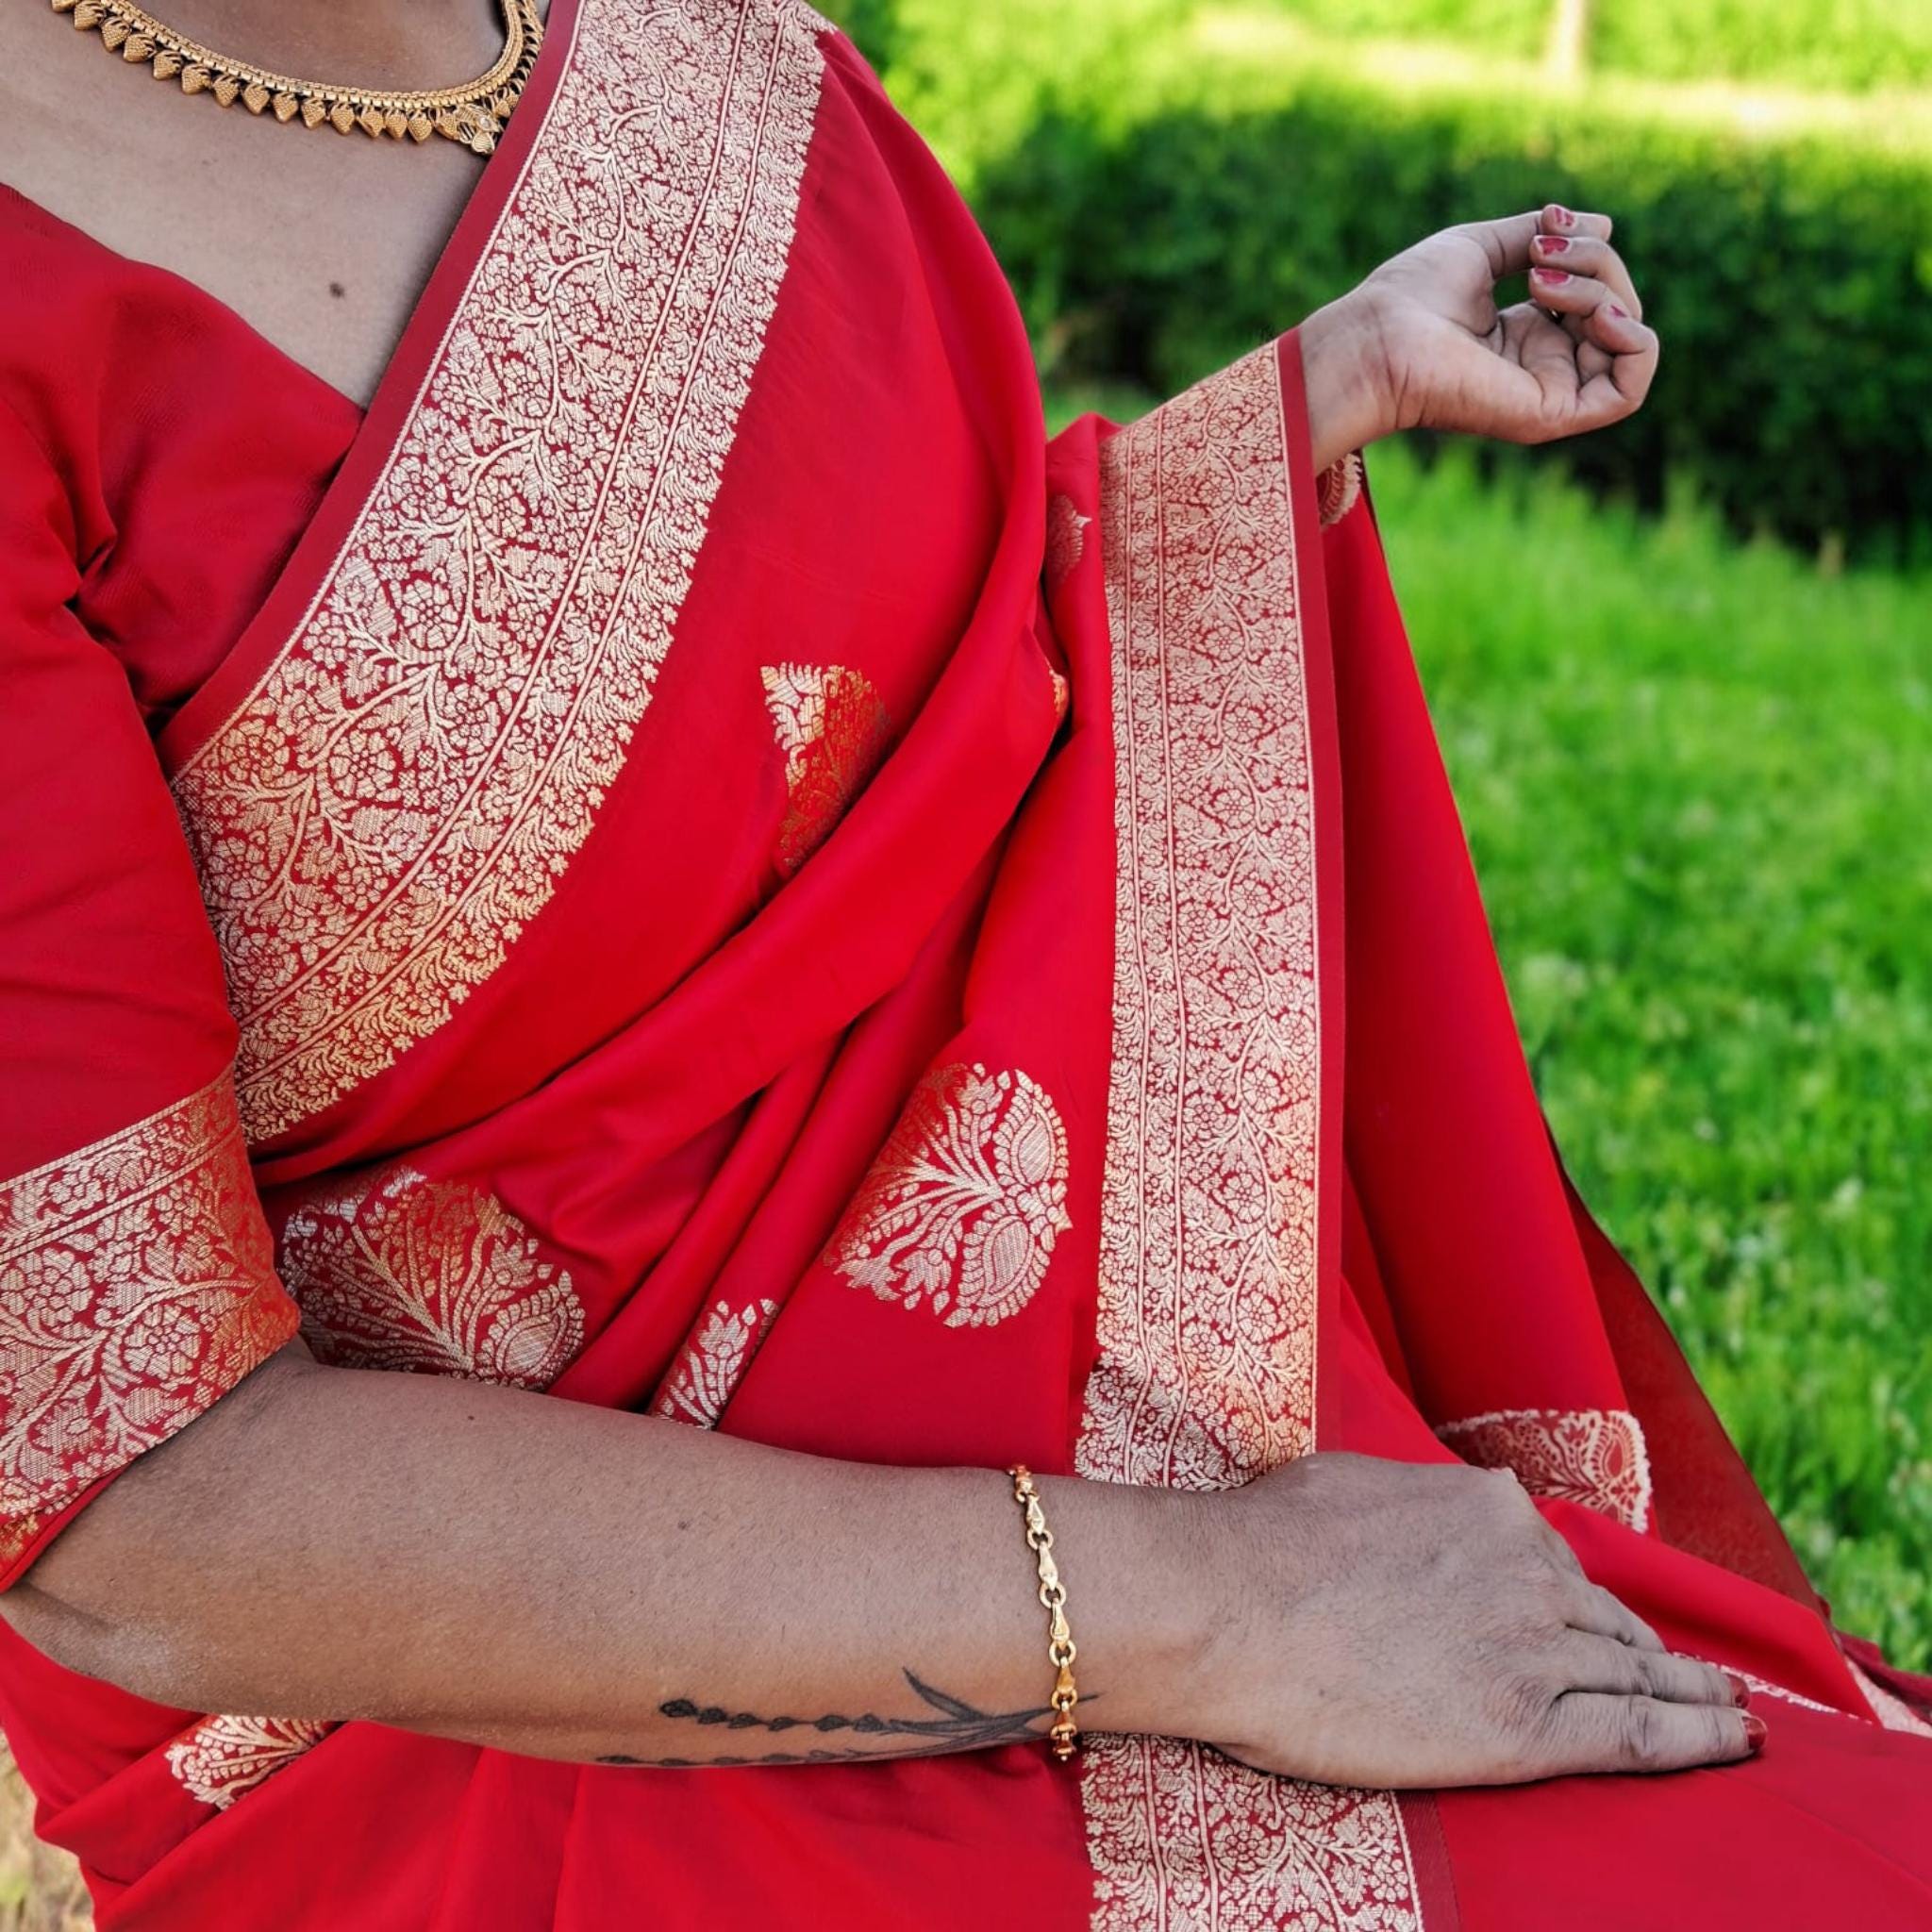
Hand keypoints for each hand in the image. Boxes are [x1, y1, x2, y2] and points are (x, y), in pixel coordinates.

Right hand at [1182, 1452, 1759, 1786]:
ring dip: (1698, 1696)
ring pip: (1641, 1675)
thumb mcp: (1350, 1487)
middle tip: (1700, 1678)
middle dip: (1655, 1651)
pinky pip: (1640, 1735)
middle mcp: (1527, 1568)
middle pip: (1609, 1620)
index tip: (1606, 1623)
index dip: (1588, 1601)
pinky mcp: (1526, 1728)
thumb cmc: (1262, 1544)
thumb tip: (1414, 1520)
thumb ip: (1411, 1508)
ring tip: (1737, 1715)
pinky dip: (1699, 1739)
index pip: (1558, 1562)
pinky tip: (1736, 1743)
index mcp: (1486, 1508)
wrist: (1228, 1605)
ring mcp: (1534, 1647)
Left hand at [1300, 203, 1659, 467]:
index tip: (1544, 224)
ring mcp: (1549, 392)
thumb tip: (1607, 225)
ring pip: (1627, 339)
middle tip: (1539, 254)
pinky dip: (1633, 341)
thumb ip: (1543, 235)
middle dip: (1597, 261)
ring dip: (1606, 291)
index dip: (1586, 246)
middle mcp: (1541, 365)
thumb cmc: (1412, 297)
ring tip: (1543, 281)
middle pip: (1618, 307)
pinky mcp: (1551, 415)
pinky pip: (1629, 390)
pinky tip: (1599, 314)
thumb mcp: (1484, 247)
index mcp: (1526, 333)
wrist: (1378, 338)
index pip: (1596, 291)